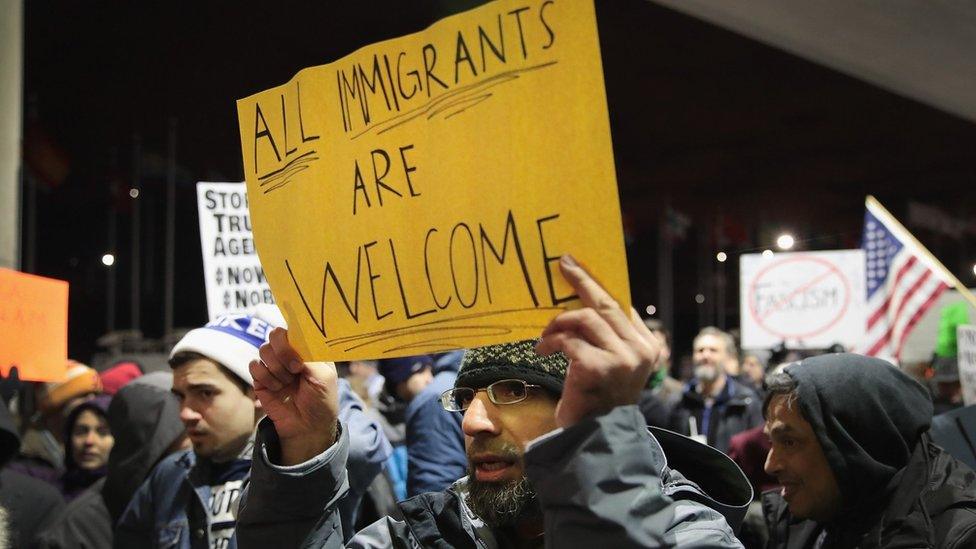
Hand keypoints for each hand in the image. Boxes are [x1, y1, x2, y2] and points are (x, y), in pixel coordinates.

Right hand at [249, 327, 339, 464]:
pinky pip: (254, 366)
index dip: (293, 338)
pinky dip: (265, 376)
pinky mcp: (261, 379)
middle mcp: (290, 354)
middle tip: (295, 369)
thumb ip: (309, 355)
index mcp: (307, 349)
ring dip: (276, 367)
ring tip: (287, 383)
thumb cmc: (321, 400)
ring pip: (264, 350)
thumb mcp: (324, 376)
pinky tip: (277, 388)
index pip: (294, 329)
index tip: (300, 357)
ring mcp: (274, 365)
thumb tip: (294, 338)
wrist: (307, 427)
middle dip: (284, 352)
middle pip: (275, 335)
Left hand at [535, 255, 659, 427]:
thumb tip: (586, 299)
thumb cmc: (598, 398)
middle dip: (582, 280)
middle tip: (564, 265)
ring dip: (558, 323)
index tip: (578, 269)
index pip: (621, 306)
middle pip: (606, 304)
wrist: (595, 438)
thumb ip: (610, 337)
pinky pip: (568, 340)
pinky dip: (550, 342)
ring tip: (545, 336)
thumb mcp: (613, 364)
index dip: (598, 285)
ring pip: (585, 318)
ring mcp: (622, 359)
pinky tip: (542, 351)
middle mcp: (640, 351)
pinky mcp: (598, 368)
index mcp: (648, 346)